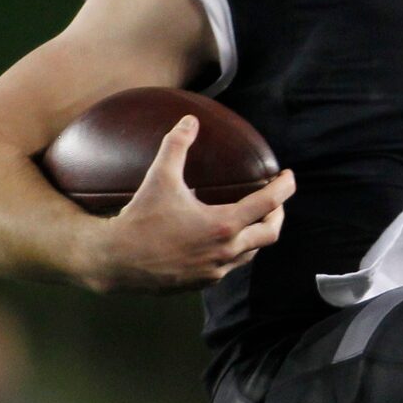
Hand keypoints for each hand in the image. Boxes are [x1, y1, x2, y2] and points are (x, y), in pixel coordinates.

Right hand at [81, 115, 294, 291]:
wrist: (113, 261)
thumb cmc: (139, 220)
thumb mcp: (159, 178)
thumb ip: (177, 146)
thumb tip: (190, 120)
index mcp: (223, 225)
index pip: (269, 204)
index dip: (284, 188)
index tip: (288, 176)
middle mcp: (226, 251)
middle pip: (270, 232)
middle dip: (277, 214)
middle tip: (274, 199)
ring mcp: (215, 270)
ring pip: (252, 252)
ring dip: (256, 233)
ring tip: (252, 217)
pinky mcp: (202, 282)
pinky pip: (231, 266)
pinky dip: (236, 250)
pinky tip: (224, 239)